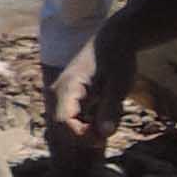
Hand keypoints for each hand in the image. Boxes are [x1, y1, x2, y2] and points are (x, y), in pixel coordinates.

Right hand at [55, 16, 133, 152]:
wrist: (113, 40)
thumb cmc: (117, 59)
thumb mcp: (119, 84)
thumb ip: (110, 109)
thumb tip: (104, 134)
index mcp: (67, 88)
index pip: (64, 123)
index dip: (83, 136)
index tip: (105, 135)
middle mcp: (57, 93)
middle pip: (65, 129)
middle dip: (88, 134)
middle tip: (112, 121)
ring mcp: (60, 97)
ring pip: (71, 126)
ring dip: (92, 127)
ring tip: (112, 109)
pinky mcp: (67, 100)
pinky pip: (75, 120)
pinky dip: (92, 121)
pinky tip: (106, 107)